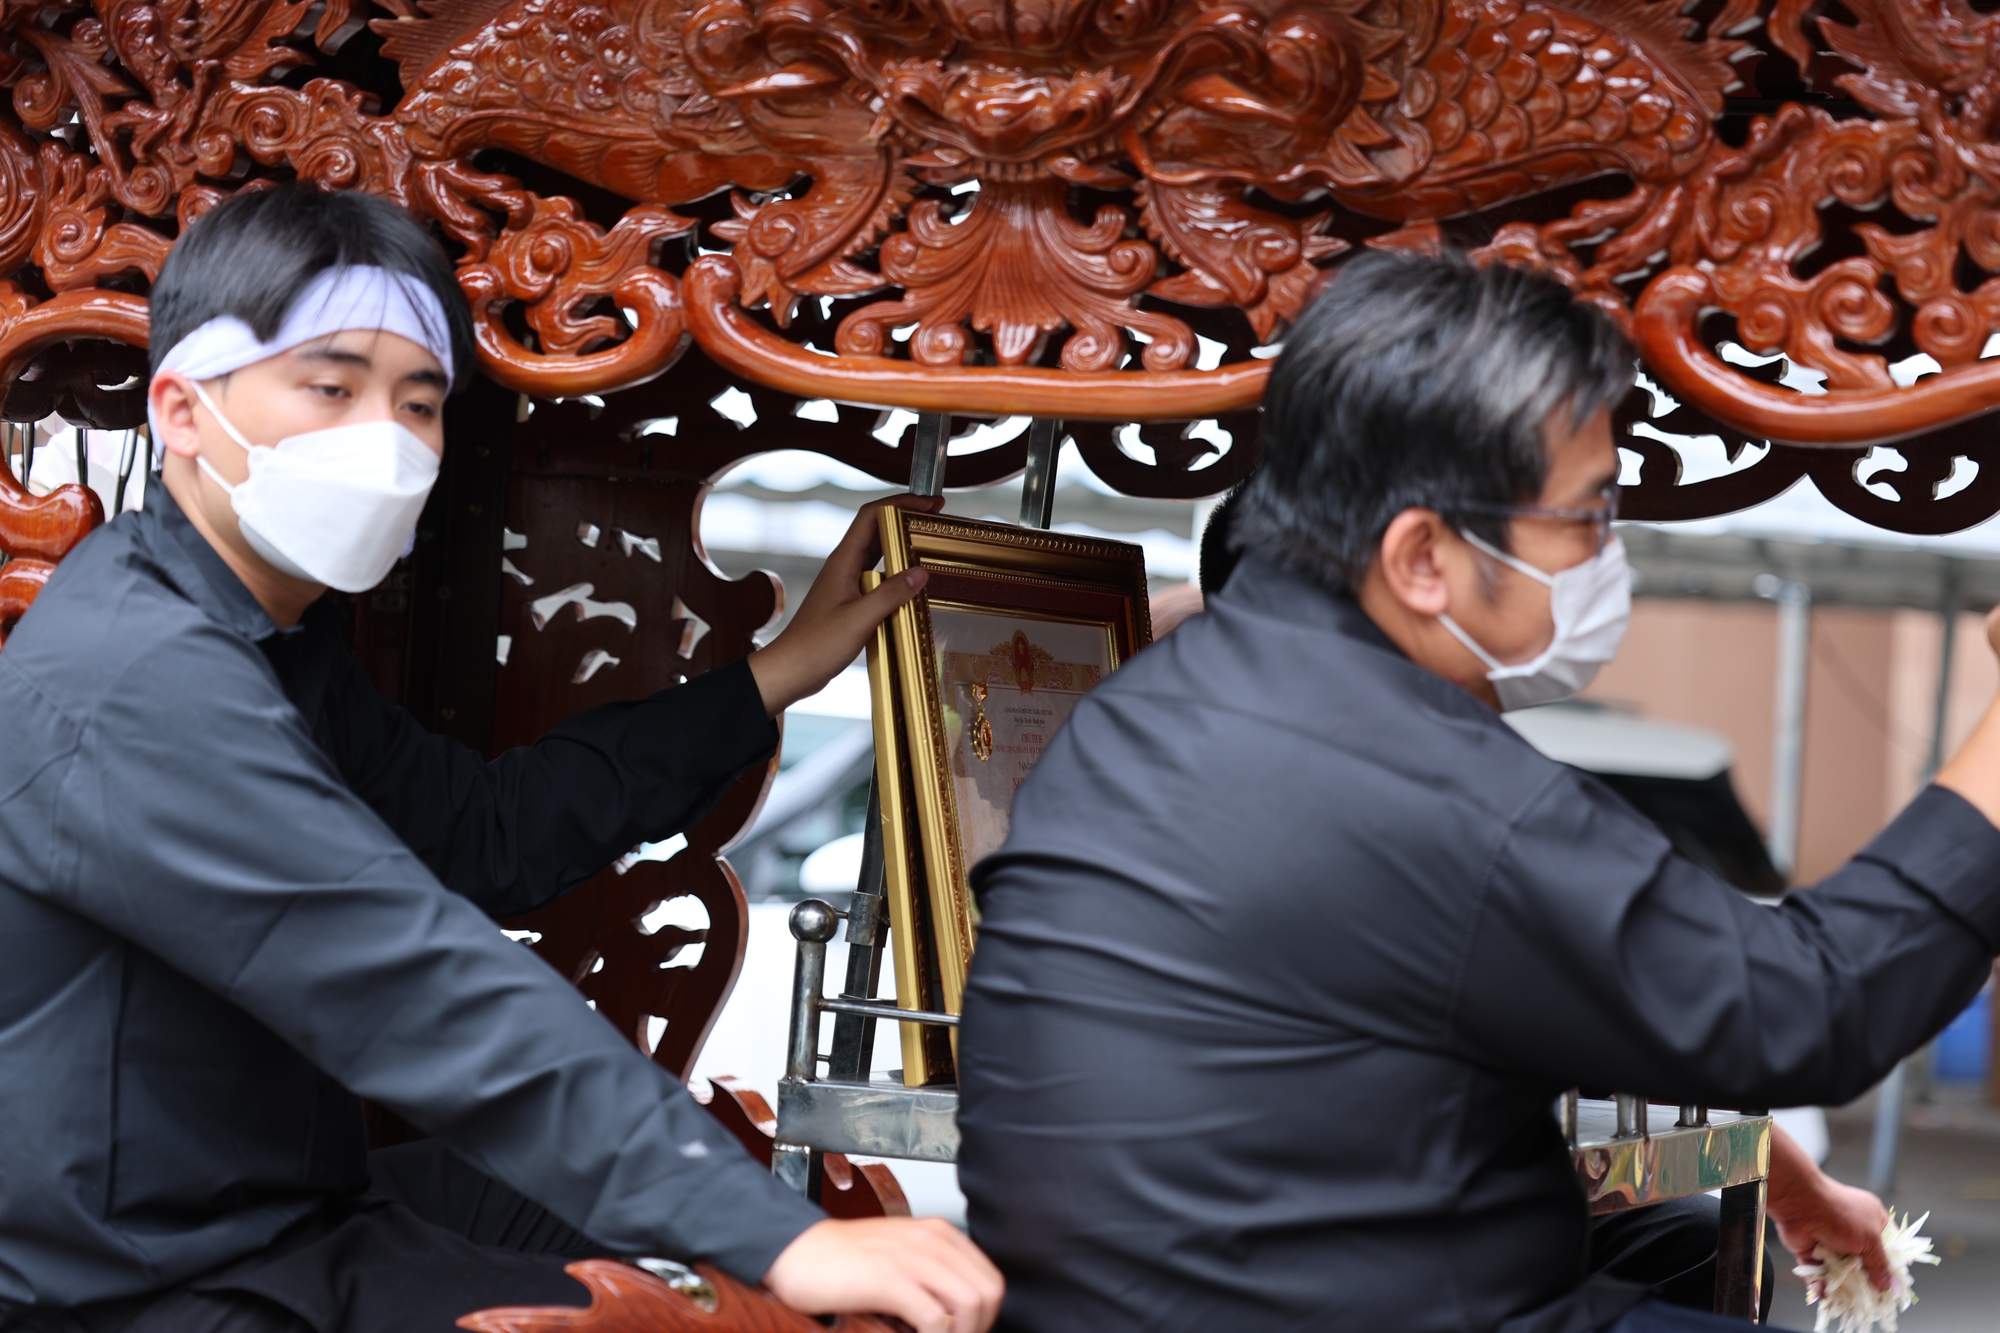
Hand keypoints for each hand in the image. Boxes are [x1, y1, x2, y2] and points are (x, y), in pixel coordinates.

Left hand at [746, 495, 941, 715]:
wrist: (791, 670)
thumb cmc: (817, 645)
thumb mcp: (860, 619)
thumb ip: (891, 594)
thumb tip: (921, 572)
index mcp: (843, 561)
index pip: (872, 516)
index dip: (901, 502)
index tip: (930, 503)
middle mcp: (844, 566)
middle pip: (877, 529)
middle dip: (907, 518)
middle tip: (937, 518)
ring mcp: (846, 583)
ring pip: (878, 554)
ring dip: (903, 545)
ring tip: (930, 545)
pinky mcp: (849, 601)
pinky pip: (877, 578)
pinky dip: (897, 573)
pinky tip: (912, 584)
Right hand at [762, 1216, 1003, 1332]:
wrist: (797, 1252)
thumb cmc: (844, 1261)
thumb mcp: (900, 1255)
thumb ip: (931, 1275)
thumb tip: (959, 1316)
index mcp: (938, 1233)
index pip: (990, 1278)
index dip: (986, 1315)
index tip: (966, 1332)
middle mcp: (931, 1240)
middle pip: (988, 1292)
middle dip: (978, 1327)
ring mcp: (911, 1257)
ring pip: (970, 1305)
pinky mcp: (889, 1279)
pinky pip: (935, 1319)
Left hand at [1766, 1123, 1890, 1290]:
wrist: (1799, 1205)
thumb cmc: (1839, 1214)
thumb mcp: (1870, 1239)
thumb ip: (1879, 1264)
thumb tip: (1886, 1285)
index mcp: (1872, 1219)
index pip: (1889, 1244)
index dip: (1894, 1264)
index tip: (1897, 1284)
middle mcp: (1852, 1231)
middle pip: (1865, 1261)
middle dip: (1868, 1281)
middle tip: (1875, 1301)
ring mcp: (1831, 1241)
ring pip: (1841, 1270)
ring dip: (1844, 1286)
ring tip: (1851, 1304)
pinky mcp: (1811, 1250)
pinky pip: (1818, 1271)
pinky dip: (1820, 1283)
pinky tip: (1825, 1294)